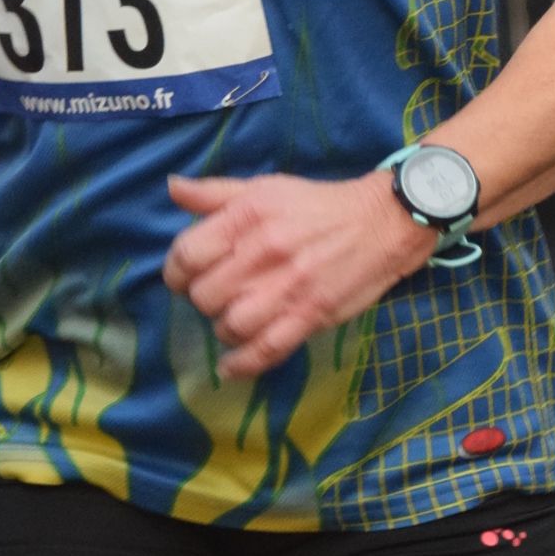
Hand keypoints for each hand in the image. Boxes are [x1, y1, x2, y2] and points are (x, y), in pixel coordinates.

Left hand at [160, 170, 430, 381]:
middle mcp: (264, 251)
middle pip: (205, 295)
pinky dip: (242, 364)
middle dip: (202, 300)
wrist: (383, 222)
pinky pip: (266, 349)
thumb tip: (172, 188)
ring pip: (231, 326)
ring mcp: (288, 287)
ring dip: (223, 329)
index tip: (183, 277)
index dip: (175, 272)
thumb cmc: (316, 206)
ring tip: (232, 320)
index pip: (187, 255)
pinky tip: (230, 367)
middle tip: (215, 296)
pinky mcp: (311, 315)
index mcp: (248, 216)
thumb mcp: (264, 188)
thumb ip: (214, 193)